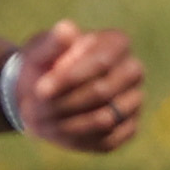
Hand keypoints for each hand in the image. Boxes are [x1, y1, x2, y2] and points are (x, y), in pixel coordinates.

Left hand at [1, 19, 142, 150]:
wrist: (43, 93)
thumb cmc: (43, 65)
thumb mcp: (40, 51)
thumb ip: (52, 42)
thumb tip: (67, 29)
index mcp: (116, 43)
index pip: (102, 62)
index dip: (70, 78)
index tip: (40, 89)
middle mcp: (132, 71)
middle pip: (104, 91)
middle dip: (66, 102)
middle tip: (35, 109)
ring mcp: (134, 100)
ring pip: (106, 119)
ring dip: (68, 124)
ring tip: (42, 120)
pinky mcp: (128, 127)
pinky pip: (109, 140)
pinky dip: (79, 139)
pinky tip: (58, 131)